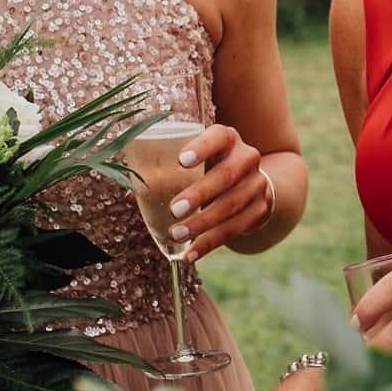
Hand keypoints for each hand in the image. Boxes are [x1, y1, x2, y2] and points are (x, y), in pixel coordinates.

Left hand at [155, 124, 273, 258]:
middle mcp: (246, 158)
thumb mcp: (193, 163)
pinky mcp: (260, 210)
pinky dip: (210, 243)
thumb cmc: (208, 169)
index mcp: (227, 138)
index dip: (201, 147)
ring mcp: (257, 184)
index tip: (180, 161)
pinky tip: (191, 253)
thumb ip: (163, 175)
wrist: (250, 183)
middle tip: (174, 209)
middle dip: (200, 194)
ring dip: (202, 223)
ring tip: (177, 235)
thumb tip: (130, 195)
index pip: (218, 137)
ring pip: (231, 205)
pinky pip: (235, 229)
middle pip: (226, 175)